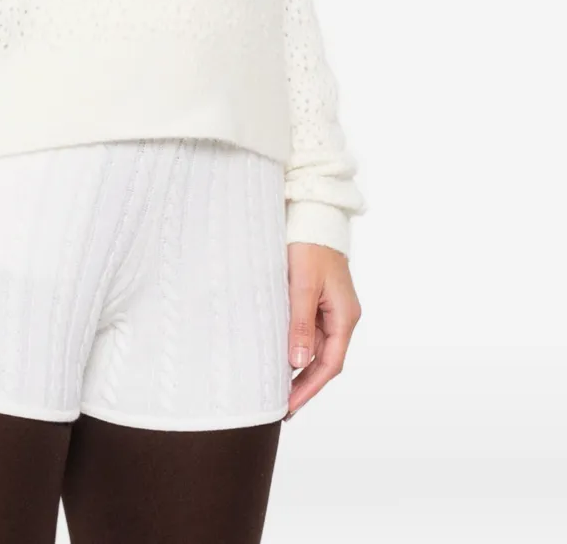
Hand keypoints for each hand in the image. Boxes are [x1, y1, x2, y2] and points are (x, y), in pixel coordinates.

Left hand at [283, 242, 361, 419]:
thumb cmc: (309, 246)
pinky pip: (308, 331)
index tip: (290, 406)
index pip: (330, 363)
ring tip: (277, 387)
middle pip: (325, 359)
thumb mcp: (302, 285)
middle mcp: (341, 316)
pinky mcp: (318, 300)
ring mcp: (330, 309)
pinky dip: (296, 346)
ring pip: (316, 347)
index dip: (310, 387)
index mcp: (344, 315)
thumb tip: (299, 363)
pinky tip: (280, 356)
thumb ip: (300, 324)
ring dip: (299, 367)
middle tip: (281, 405)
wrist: (313, 215)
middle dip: (304, 383)